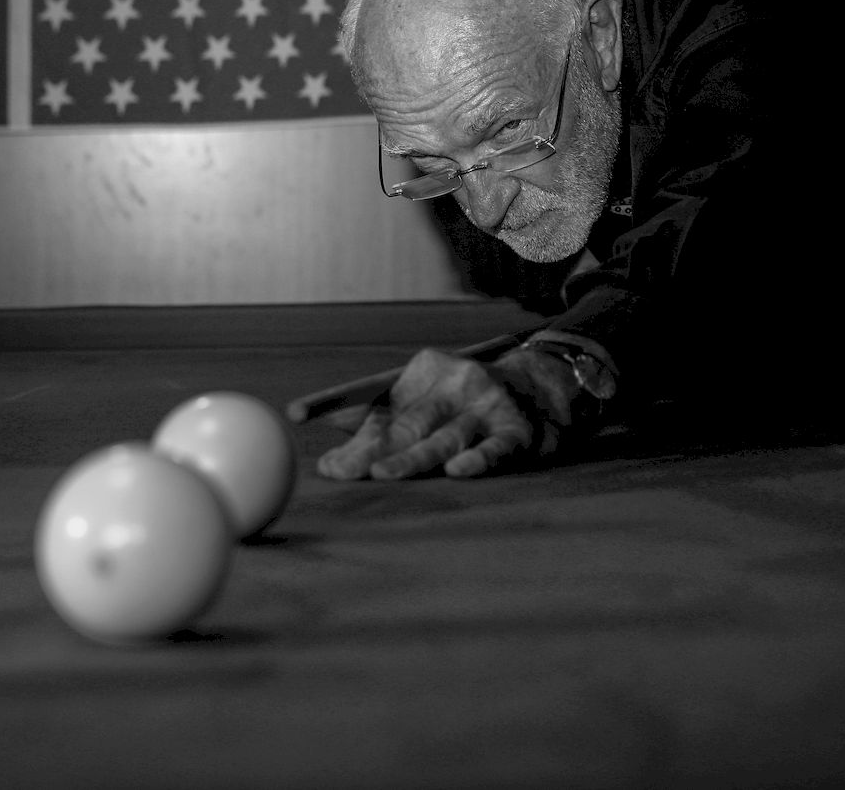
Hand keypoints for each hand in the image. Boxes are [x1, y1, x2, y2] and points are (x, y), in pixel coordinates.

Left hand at [314, 347, 578, 479]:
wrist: (545, 386)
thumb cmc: (467, 400)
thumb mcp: (426, 396)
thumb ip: (380, 417)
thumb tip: (328, 442)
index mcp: (424, 371)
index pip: (375, 394)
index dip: (336, 404)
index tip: (298, 412)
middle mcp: (453, 383)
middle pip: (405, 422)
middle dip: (370, 449)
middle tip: (340, 471)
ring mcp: (487, 406)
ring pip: (444, 437)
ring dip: (414, 458)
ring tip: (384, 473)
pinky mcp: (517, 431)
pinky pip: (495, 448)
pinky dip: (478, 459)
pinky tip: (458, 471)